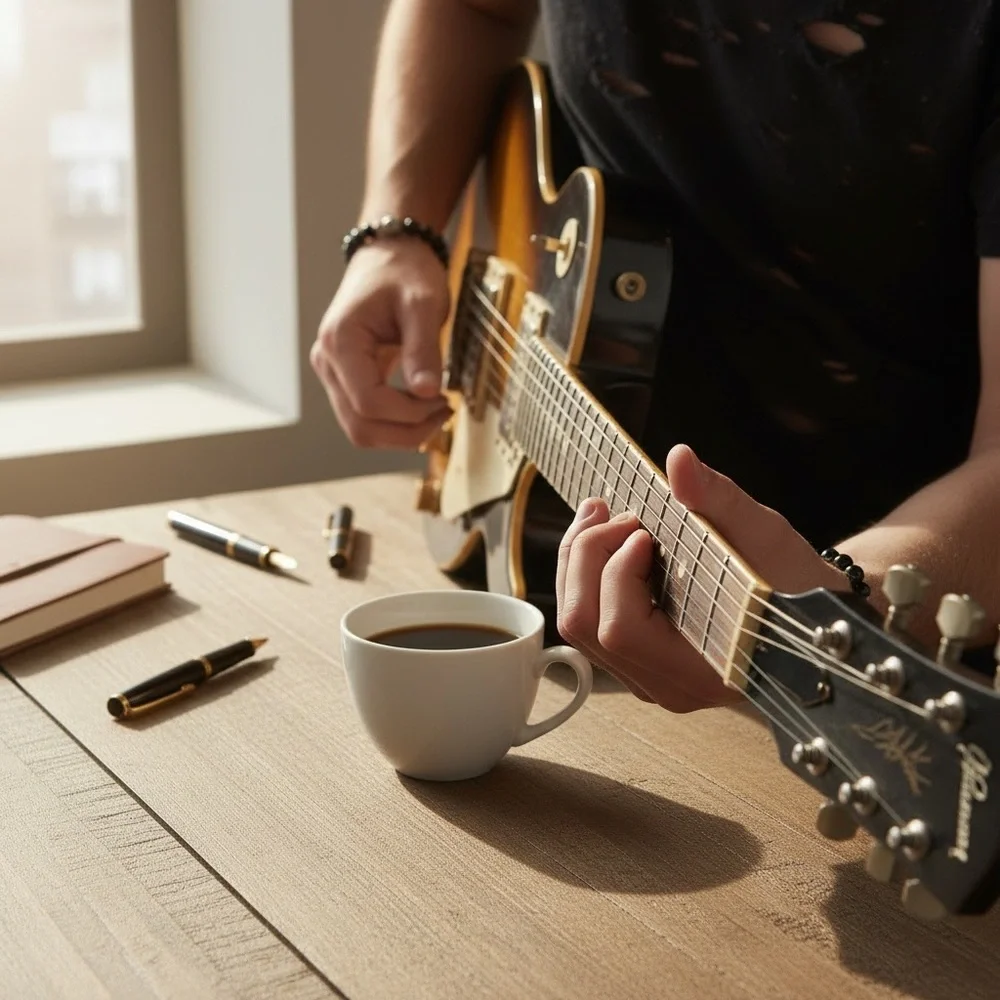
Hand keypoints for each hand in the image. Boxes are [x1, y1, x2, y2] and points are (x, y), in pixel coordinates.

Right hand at [311, 240, 451, 447]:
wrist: (391, 255)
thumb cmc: (406, 272)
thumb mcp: (423, 304)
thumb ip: (424, 348)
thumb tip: (428, 392)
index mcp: (340, 342)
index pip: (368, 402)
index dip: (409, 413)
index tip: (444, 399)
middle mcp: (327, 362)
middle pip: (360, 426)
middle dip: (407, 431)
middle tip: (445, 412)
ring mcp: (333, 373)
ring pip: (360, 429)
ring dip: (400, 433)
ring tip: (436, 412)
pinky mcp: (346, 379)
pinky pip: (366, 417)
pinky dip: (395, 423)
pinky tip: (423, 408)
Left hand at [556, 443, 845, 711]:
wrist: (812, 616)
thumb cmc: (794, 581)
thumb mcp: (763, 534)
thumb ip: (718, 499)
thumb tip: (679, 459)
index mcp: (702, 668)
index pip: (621, 629)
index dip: (618, 572)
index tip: (645, 531)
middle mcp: (668, 686)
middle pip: (584, 626)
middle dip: (584, 556)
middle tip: (609, 511)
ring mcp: (649, 680)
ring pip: (578, 626)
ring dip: (577, 562)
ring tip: (599, 516)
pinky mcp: (640, 665)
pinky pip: (590, 625)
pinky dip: (586, 577)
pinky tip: (604, 540)